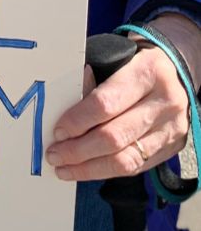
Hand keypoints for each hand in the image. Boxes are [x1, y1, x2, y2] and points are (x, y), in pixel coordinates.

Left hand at [47, 14, 200, 181]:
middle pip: (114, 137)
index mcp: (147, 72)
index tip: (57, 131)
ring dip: (89, 167)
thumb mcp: (117, 59)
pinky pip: (135, 166)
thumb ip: (93, 80)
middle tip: (54, 154)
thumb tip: (62, 107)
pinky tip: (86, 169)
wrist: (177, 74)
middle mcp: (164, 102)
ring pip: (125, 159)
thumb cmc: (137, 65)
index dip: (77, 121)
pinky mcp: (172, 146)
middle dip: (78, 150)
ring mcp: (171, 128)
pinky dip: (106, 171)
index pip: (105, 103)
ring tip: (64, 168)